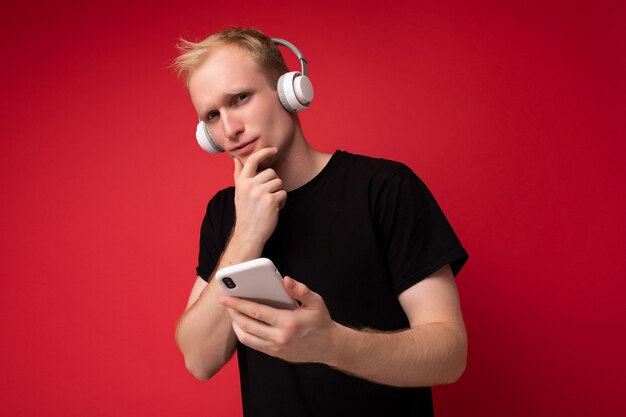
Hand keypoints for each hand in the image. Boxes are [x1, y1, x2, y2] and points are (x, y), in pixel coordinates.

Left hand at [220, 276, 337, 363]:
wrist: (328, 346)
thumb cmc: (321, 321)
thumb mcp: (316, 301)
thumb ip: (300, 290)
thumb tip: (285, 280)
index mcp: (288, 322)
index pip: (256, 312)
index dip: (239, 304)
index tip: (226, 297)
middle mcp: (279, 337)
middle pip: (247, 325)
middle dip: (233, 313)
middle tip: (225, 303)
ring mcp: (276, 348)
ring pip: (246, 338)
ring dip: (236, 325)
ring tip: (232, 313)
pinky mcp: (275, 354)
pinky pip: (253, 345)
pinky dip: (244, 334)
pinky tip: (243, 324)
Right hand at [232, 148, 286, 245]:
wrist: (248, 234)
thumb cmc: (246, 213)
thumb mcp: (239, 192)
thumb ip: (239, 175)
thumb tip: (236, 158)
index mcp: (242, 182)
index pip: (252, 160)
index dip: (264, 152)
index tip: (273, 150)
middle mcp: (249, 185)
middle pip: (271, 172)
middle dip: (273, 183)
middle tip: (266, 197)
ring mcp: (260, 192)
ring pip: (279, 182)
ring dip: (278, 193)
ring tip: (269, 204)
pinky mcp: (270, 200)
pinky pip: (283, 193)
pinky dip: (282, 202)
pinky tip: (273, 210)